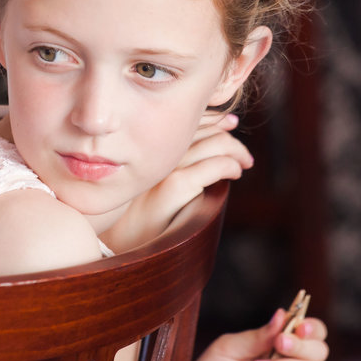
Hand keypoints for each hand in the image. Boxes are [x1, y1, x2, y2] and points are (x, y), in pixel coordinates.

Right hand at [106, 112, 252, 248]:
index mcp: (146, 146)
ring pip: (214, 143)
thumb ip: (162, 164)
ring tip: (244, 163)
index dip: (212, 117)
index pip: (185, 119)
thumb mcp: (144, 183)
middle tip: (242, 153)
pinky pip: (214, 167)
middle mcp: (153, 150)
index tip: (230, 121)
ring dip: (236, 151)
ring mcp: (164, 168)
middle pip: (202, 128)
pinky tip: (235, 173)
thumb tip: (197, 152)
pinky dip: (231, 166)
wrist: (116, 242)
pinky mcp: (173, 187)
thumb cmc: (130, 217)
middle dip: (228, 135)